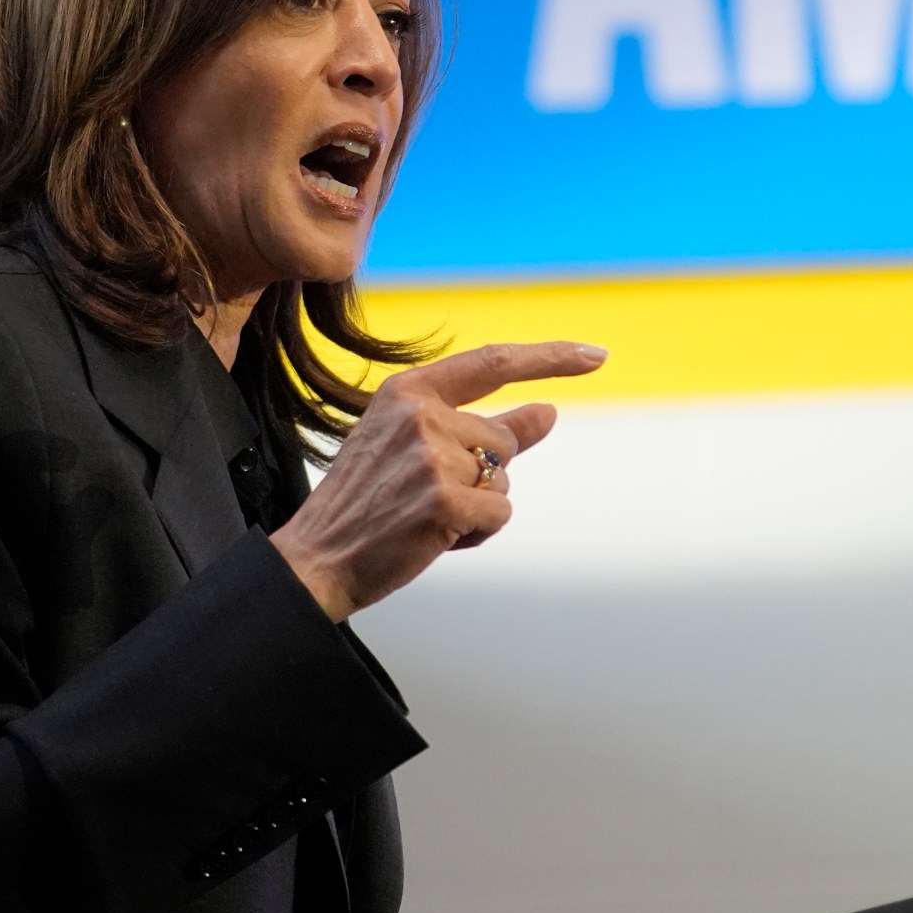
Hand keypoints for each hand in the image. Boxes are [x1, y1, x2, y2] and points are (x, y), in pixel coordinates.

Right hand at [270, 341, 605, 619]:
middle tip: (426, 498)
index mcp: (408, 391)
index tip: (594, 355)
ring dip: (478, 507)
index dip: (550, 357)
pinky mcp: (445, 499)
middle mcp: (420, 415)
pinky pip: (500, 515)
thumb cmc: (370, 503)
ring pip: (504, 481)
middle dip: (484, 475)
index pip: (494, 362)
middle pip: (504, 441)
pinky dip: (478, 533)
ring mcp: (432, 456)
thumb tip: (549, 411)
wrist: (317, 558)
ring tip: (424, 517)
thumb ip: (486, 426)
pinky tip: (434, 537)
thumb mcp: (417, 448)